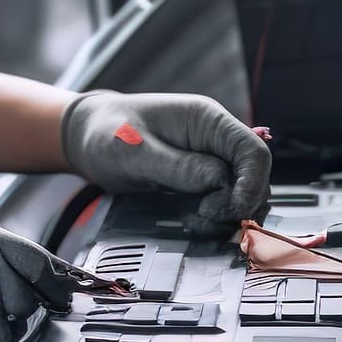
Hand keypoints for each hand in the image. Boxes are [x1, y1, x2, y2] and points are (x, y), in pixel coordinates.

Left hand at [61, 91, 271, 229]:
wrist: (87, 138)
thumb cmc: (105, 135)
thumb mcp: (134, 152)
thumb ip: (177, 167)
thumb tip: (218, 181)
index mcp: (207, 120)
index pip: (254, 151)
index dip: (252, 184)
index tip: (233, 210)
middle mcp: (215, 139)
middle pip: (255, 176)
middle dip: (238, 204)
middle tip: (203, 218)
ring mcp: (209, 159)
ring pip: (242, 193)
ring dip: (226, 215)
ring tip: (194, 221)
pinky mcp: (199, 179)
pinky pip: (222, 201)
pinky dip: (215, 218)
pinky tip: (190, 220)